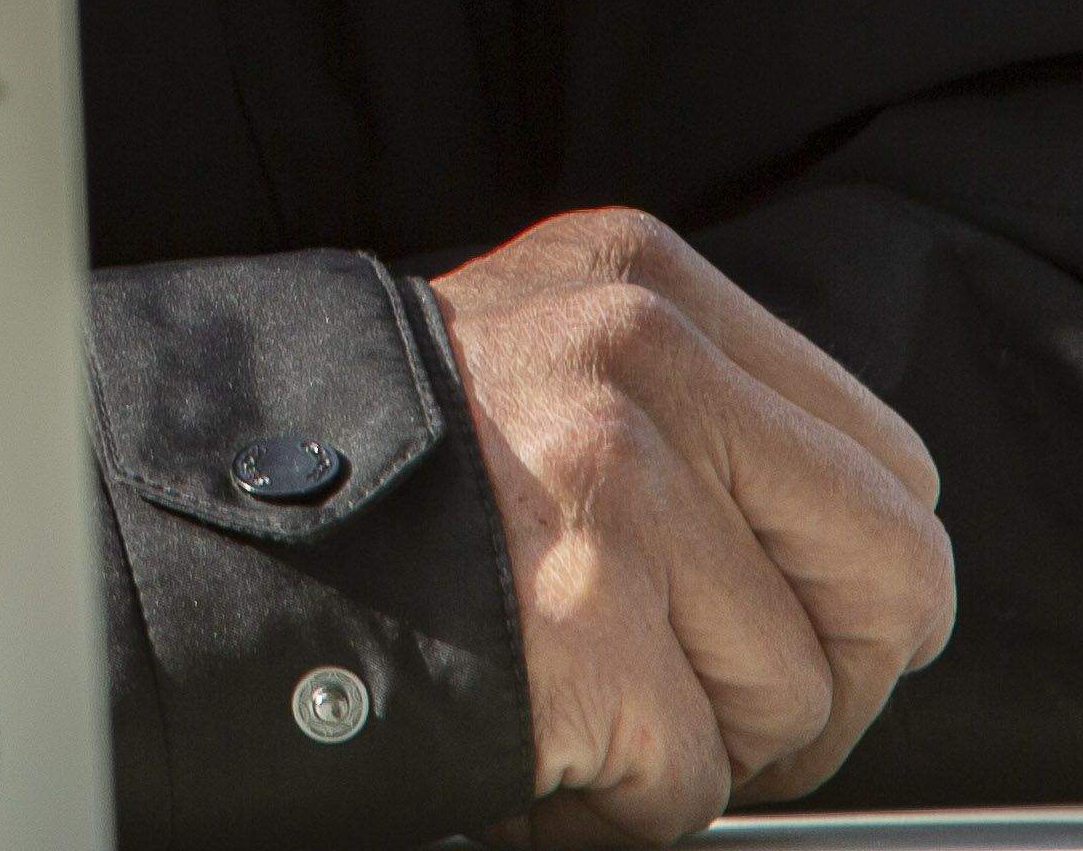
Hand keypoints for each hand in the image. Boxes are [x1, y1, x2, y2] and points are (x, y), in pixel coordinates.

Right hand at [431, 207, 954, 848]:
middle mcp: (644, 362)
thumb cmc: (371, 468)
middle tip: (734, 713)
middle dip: (828, 679)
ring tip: (595, 707)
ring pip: (793, 697)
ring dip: (704, 746)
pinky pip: (692, 780)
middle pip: (894, 574)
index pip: (888, 463)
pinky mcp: (582, 623)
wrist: (188, 524)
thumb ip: (684, 409)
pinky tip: (546, 741)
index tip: (788, 627)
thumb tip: (842, 559)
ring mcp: (615, 489)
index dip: (851, 581)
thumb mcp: (539, 352)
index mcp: (646, 284)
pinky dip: (622, 802)